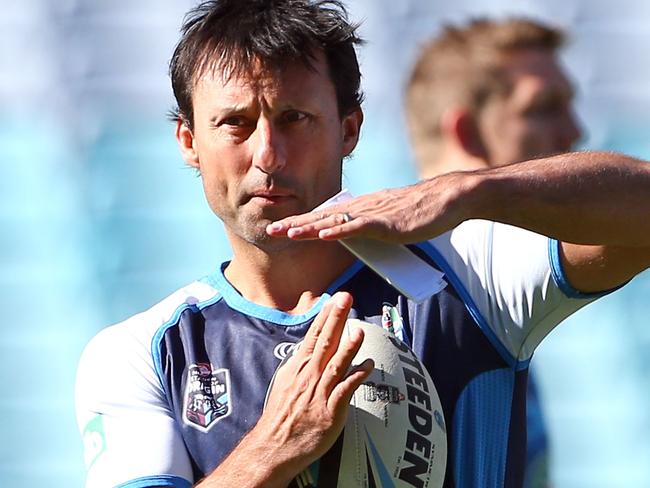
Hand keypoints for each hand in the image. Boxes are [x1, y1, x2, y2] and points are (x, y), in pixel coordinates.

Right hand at [255, 292, 373, 482]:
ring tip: (359, 329)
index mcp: (299, 367)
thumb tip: (313, 348)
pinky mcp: (329, 411)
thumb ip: (303, 364)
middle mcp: (309, 376)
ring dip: (348, 347)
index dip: (324, 317)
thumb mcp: (288, 382)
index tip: (333, 299)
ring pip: (336, 364)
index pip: (314, 336)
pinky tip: (368, 365)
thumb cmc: (283, 416)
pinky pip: (345, 390)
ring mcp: (319, 393)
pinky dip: (357, 376)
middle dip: (335, 319)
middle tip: (345, 298)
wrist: (274, 446)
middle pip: (325, 343)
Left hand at [266, 175, 469, 243]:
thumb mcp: (390, 219)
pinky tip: (323, 234)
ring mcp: (374, 213)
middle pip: (323, 216)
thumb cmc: (421, 210)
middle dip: (296, 223)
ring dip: (310, 227)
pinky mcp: (387, 222)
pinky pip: (359, 226)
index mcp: (362, 207)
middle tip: (271, 229)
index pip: (327, 215)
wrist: (448, 198)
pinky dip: (340, 230)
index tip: (281, 227)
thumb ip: (373, 227)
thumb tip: (358, 236)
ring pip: (336, 220)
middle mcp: (363, 207)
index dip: (303, 221)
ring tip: (287, 232)